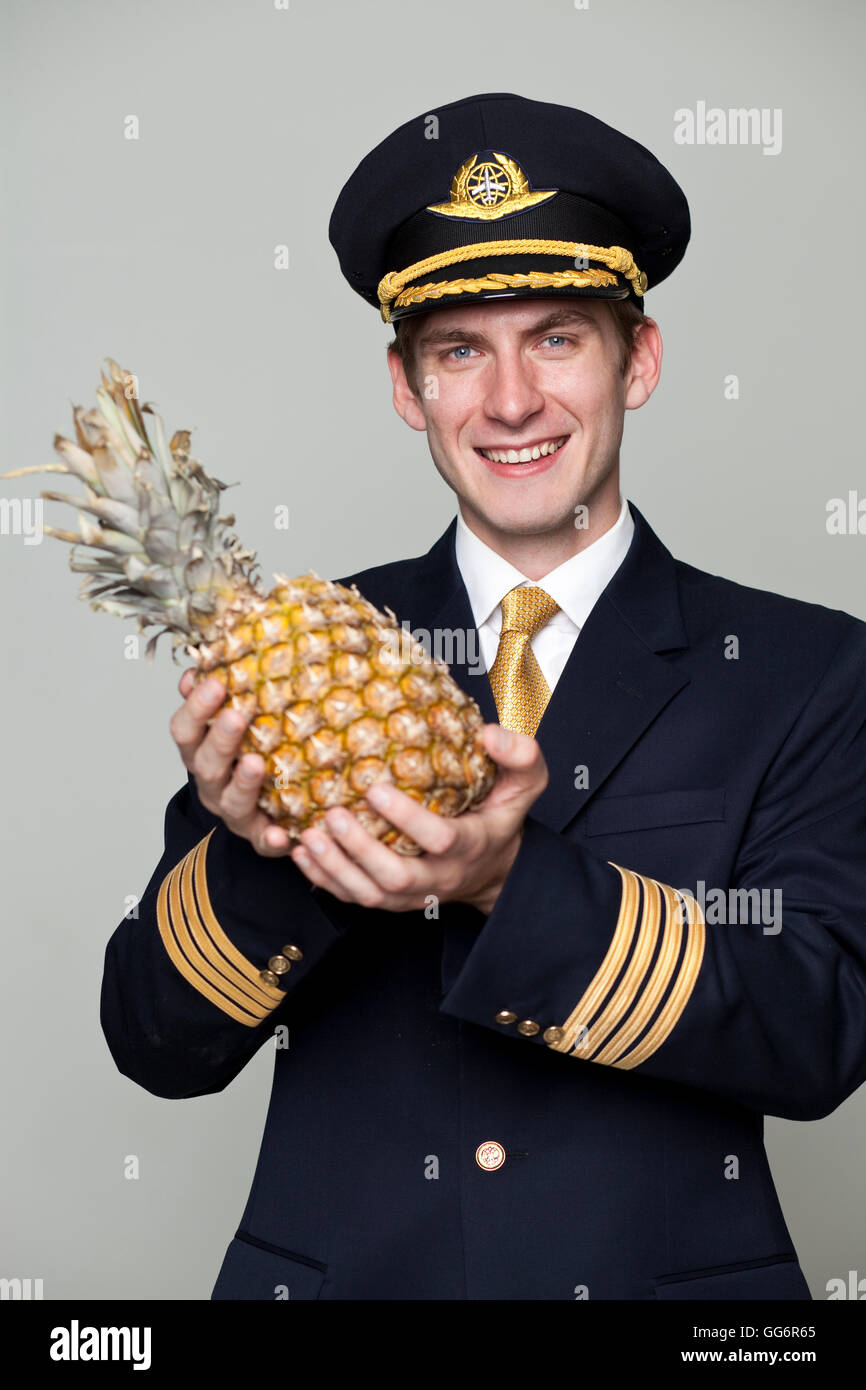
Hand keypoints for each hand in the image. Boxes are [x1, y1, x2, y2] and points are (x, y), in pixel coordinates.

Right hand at [170, 670, 293, 857]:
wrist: (258, 811)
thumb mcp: (226, 724)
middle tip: (236, 715)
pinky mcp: (260, 837)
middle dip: (220, 740)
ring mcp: (234, 812)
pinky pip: (263, 841)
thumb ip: (213, 697)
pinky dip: (271, 839)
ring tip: (256, 764)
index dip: (195, 709)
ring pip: (233, 802)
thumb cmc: (244, 756)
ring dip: (243, 784)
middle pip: (207, 765)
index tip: (213, 683)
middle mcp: (212, 784)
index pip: (185, 731)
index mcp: (200, 753)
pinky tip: (282, 835)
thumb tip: (201, 667)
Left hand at [290, 724, 547, 914]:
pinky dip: (325, 880)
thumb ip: (520, 756)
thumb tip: (488, 733)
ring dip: (336, 868)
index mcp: (470, 845)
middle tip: (332, 814)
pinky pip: (354, 899)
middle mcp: (440, 877)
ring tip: (308, 837)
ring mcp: (414, 895)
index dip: (407, 819)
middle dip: (361, 849)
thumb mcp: (524, 785)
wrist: (493, 870)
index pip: (440, 840)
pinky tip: (303, 853)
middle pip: (396, 876)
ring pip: (370, 894)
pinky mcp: (392, 902)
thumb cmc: (500, 817)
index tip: (376, 789)